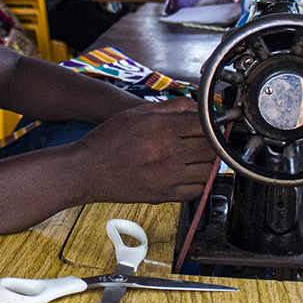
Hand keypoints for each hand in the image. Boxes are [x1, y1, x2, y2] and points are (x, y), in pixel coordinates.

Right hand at [73, 97, 217, 203]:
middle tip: (208, 140)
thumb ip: (172, 107)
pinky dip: (198, 181)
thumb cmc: (109, 139)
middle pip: (211, 149)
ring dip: (207, 162)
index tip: (215, 124)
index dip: (214, 124)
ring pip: (207, 171)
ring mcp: (167, 178)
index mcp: (161, 129)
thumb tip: (200, 108)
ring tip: (197, 155)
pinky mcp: (164, 196)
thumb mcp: (138, 112)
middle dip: (214, 143)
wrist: (87, 170)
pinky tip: (189, 173)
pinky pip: (196, 191)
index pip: (205, 126)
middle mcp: (167, 154)